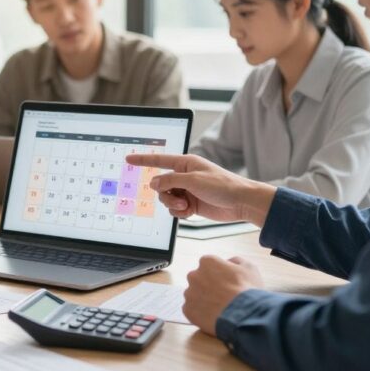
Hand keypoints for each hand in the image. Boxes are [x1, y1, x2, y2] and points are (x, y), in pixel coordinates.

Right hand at [125, 153, 276, 225]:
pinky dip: (179, 212)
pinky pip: (175, 209)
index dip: (143, 160)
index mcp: (185, 164)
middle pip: (160, 185)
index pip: (159, 160)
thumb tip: (153, 183)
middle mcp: (184, 176)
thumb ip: (170, 180)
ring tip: (187, 206)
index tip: (128, 159)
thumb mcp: (193, 180)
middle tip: (179, 198)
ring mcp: (187, 190)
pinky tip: (189, 212)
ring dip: (173, 204)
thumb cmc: (223, 185)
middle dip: (166, 194)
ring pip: (166, 198)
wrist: (241, 202)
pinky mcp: (191, 204)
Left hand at [183, 256, 262, 335]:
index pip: (209, 265)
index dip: (219, 274)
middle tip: (222, 296)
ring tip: (219, 308)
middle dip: (208, 286)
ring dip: (203, 300)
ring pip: (194, 295)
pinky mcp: (188, 310)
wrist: (245, 316)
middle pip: (199, 279)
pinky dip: (200, 313)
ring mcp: (189, 293)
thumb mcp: (249, 268)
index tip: (227, 283)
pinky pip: (192, 310)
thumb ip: (236, 261)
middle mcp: (194, 275)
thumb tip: (229, 262)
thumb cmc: (248, 290)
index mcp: (207, 262)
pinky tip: (213, 316)